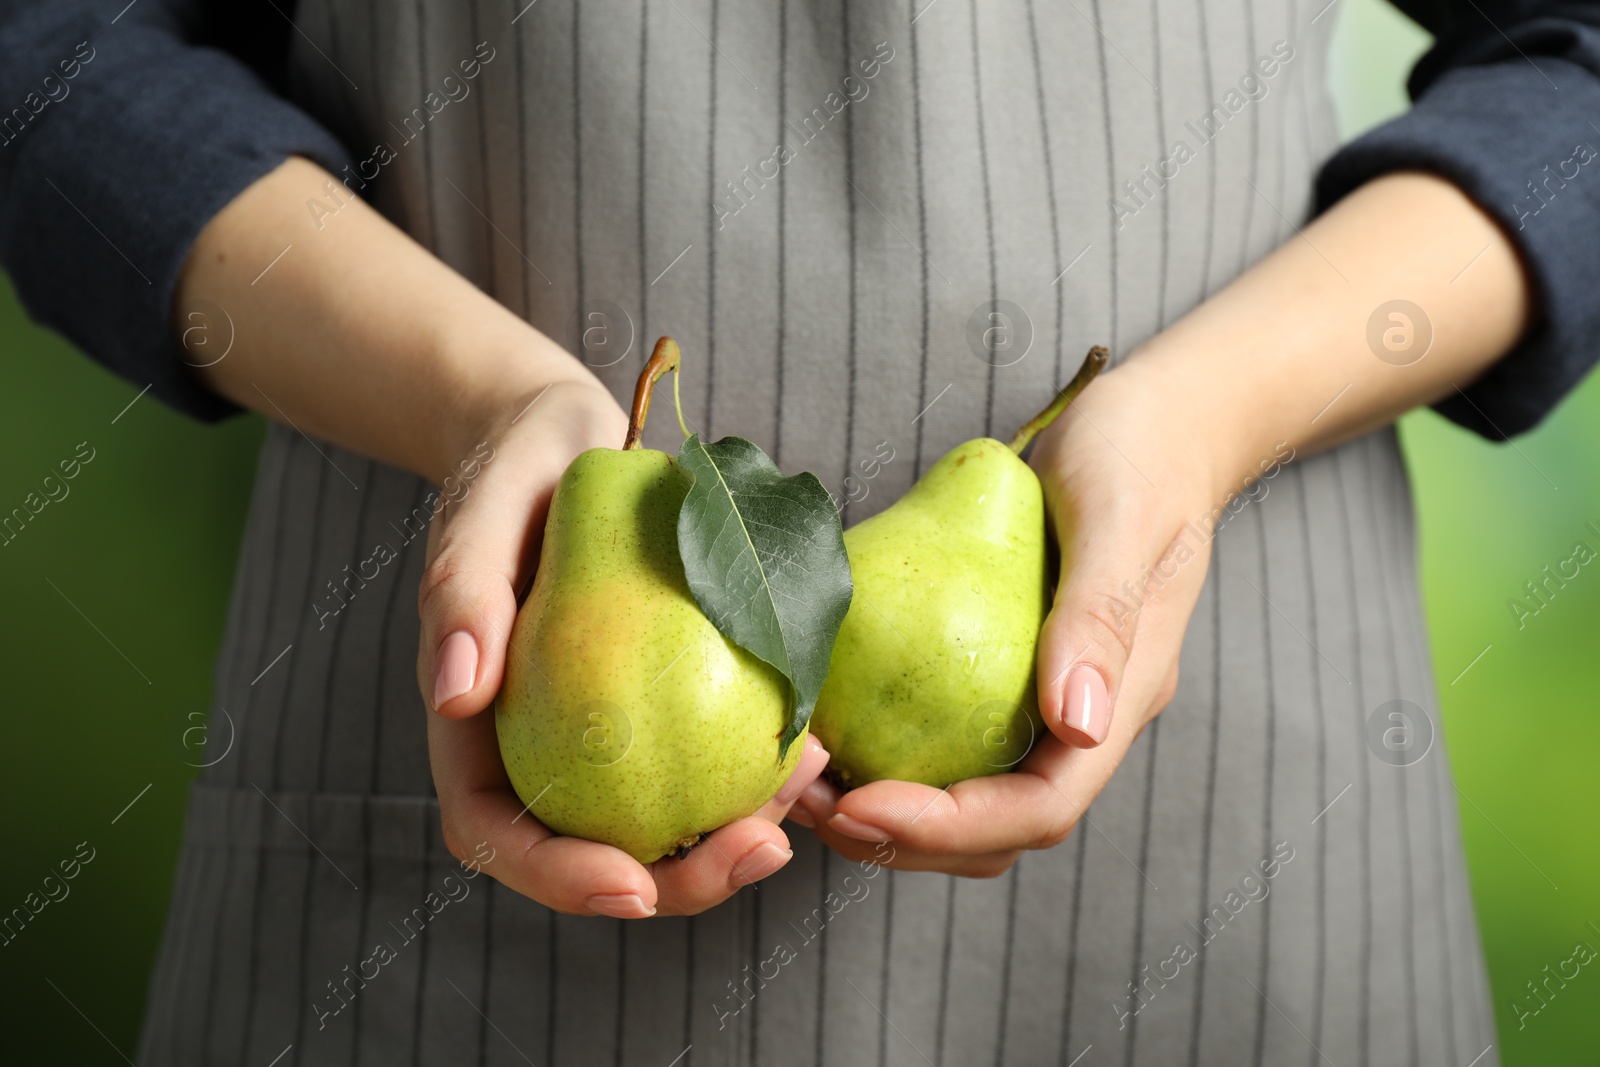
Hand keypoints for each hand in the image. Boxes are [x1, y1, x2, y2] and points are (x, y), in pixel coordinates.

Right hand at [416, 378, 829, 915]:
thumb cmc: (512, 470)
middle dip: (683, 879)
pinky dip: (759, 765)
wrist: (571, 442)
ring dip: (737, 831)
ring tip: (806, 791)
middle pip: (599, 851)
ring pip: (667, 818)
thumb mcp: (480, 511)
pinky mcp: (667, 701)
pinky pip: (711, 753)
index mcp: (478, 729)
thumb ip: (459, 592)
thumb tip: (456, 691)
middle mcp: (544, 746)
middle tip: (763, 851)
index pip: (500, 834)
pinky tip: (814, 740)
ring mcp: (608, 732)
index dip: (558, 880)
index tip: (634, 889)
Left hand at [793, 360, 1226, 875]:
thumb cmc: (1140, 456)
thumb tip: (1076, 725)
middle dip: (902, 838)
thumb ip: (1099, 618)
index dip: (948, 825)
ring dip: (888, 809)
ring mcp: (1045, 701)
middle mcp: (1081, 720)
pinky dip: (887, 748)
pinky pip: (948, 734)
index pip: (1038, 807)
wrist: (1157, 423)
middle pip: (995, 826)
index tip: (859, 804)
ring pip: (968, 792)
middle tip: (809, 805)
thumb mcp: (1120, 519)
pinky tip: (828, 722)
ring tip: (806, 782)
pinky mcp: (1006, 671)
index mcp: (1119, 703)